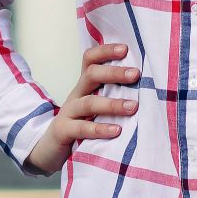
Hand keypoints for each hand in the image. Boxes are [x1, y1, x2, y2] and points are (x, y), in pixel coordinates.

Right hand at [23, 43, 139, 175]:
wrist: (49, 148)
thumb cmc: (81, 124)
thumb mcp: (94, 106)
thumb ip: (112, 95)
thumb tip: (147, 87)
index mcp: (84, 86)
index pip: (90, 59)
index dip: (106, 51)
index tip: (126, 49)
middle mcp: (76, 94)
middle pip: (91, 74)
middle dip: (114, 73)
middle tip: (136, 75)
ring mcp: (68, 113)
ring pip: (89, 103)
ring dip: (112, 104)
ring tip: (133, 107)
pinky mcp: (64, 131)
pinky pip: (82, 128)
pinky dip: (100, 129)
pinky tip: (117, 130)